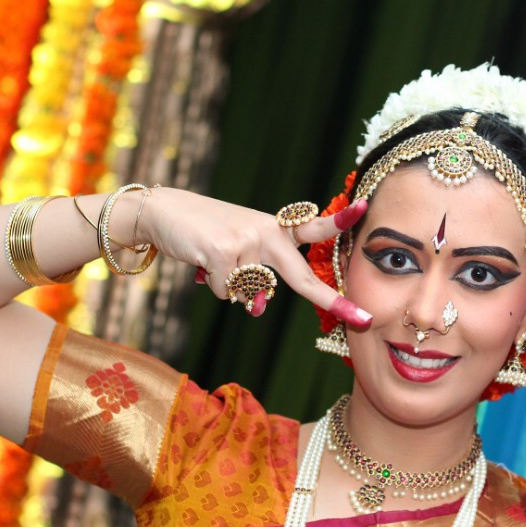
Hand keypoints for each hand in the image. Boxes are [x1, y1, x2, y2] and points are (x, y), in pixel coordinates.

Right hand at [140, 188, 371, 323]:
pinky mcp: (223, 252)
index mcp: (274, 228)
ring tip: (212, 259)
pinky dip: (212, 286)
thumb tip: (257, 308)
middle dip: (332, 300)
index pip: (310, 225)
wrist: (161, 212)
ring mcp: (246, 240)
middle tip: (362, 318)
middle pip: (301, 276)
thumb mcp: (238, 249)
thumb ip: (256, 277)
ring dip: (229, 286)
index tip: (364, 209)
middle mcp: (265, 231)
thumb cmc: (204, 233)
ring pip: (249, 294)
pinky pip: (227, 293)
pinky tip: (201, 262)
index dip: (337, 219)